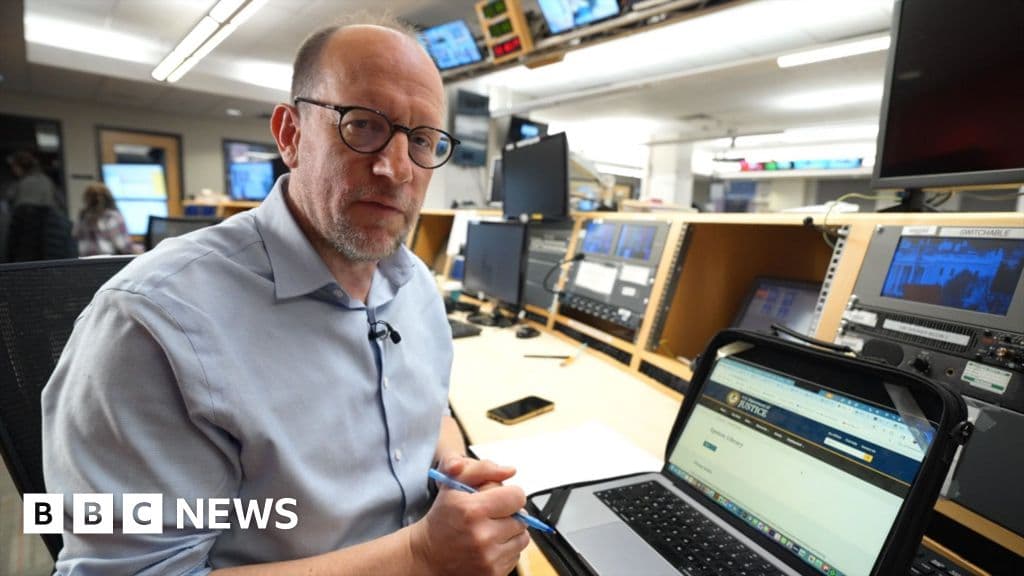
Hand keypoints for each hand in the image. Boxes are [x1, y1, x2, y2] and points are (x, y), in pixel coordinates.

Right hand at [411, 460, 529, 575]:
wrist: (428, 555)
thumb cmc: (442, 518)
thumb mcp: (453, 485)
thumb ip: (482, 469)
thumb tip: (510, 470)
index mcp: (472, 509)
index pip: (517, 496)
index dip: (510, 495)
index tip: (501, 499)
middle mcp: (481, 535)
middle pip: (522, 518)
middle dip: (510, 514)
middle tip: (491, 516)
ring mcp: (488, 557)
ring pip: (522, 538)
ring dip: (511, 533)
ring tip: (490, 531)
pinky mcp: (493, 573)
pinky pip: (516, 556)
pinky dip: (505, 549)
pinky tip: (488, 546)